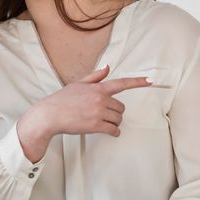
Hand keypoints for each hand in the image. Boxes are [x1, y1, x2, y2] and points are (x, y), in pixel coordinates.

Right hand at [15, 65, 153, 161]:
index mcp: (98, 88)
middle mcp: (100, 99)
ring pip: (118, 119)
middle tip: (103, 114)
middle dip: (115, 112)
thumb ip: (95, 77)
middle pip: (121, 108)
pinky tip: (109, 131)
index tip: (150, 81)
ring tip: (100, 121)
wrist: (50, 115)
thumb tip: (107, 67)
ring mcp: (99, 112)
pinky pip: (114, 130)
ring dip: (113, 122)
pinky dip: (114, 132)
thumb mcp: (78, 84)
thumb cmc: (62, 99)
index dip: (137, 82)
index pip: (121, 83)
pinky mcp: (96, 125)